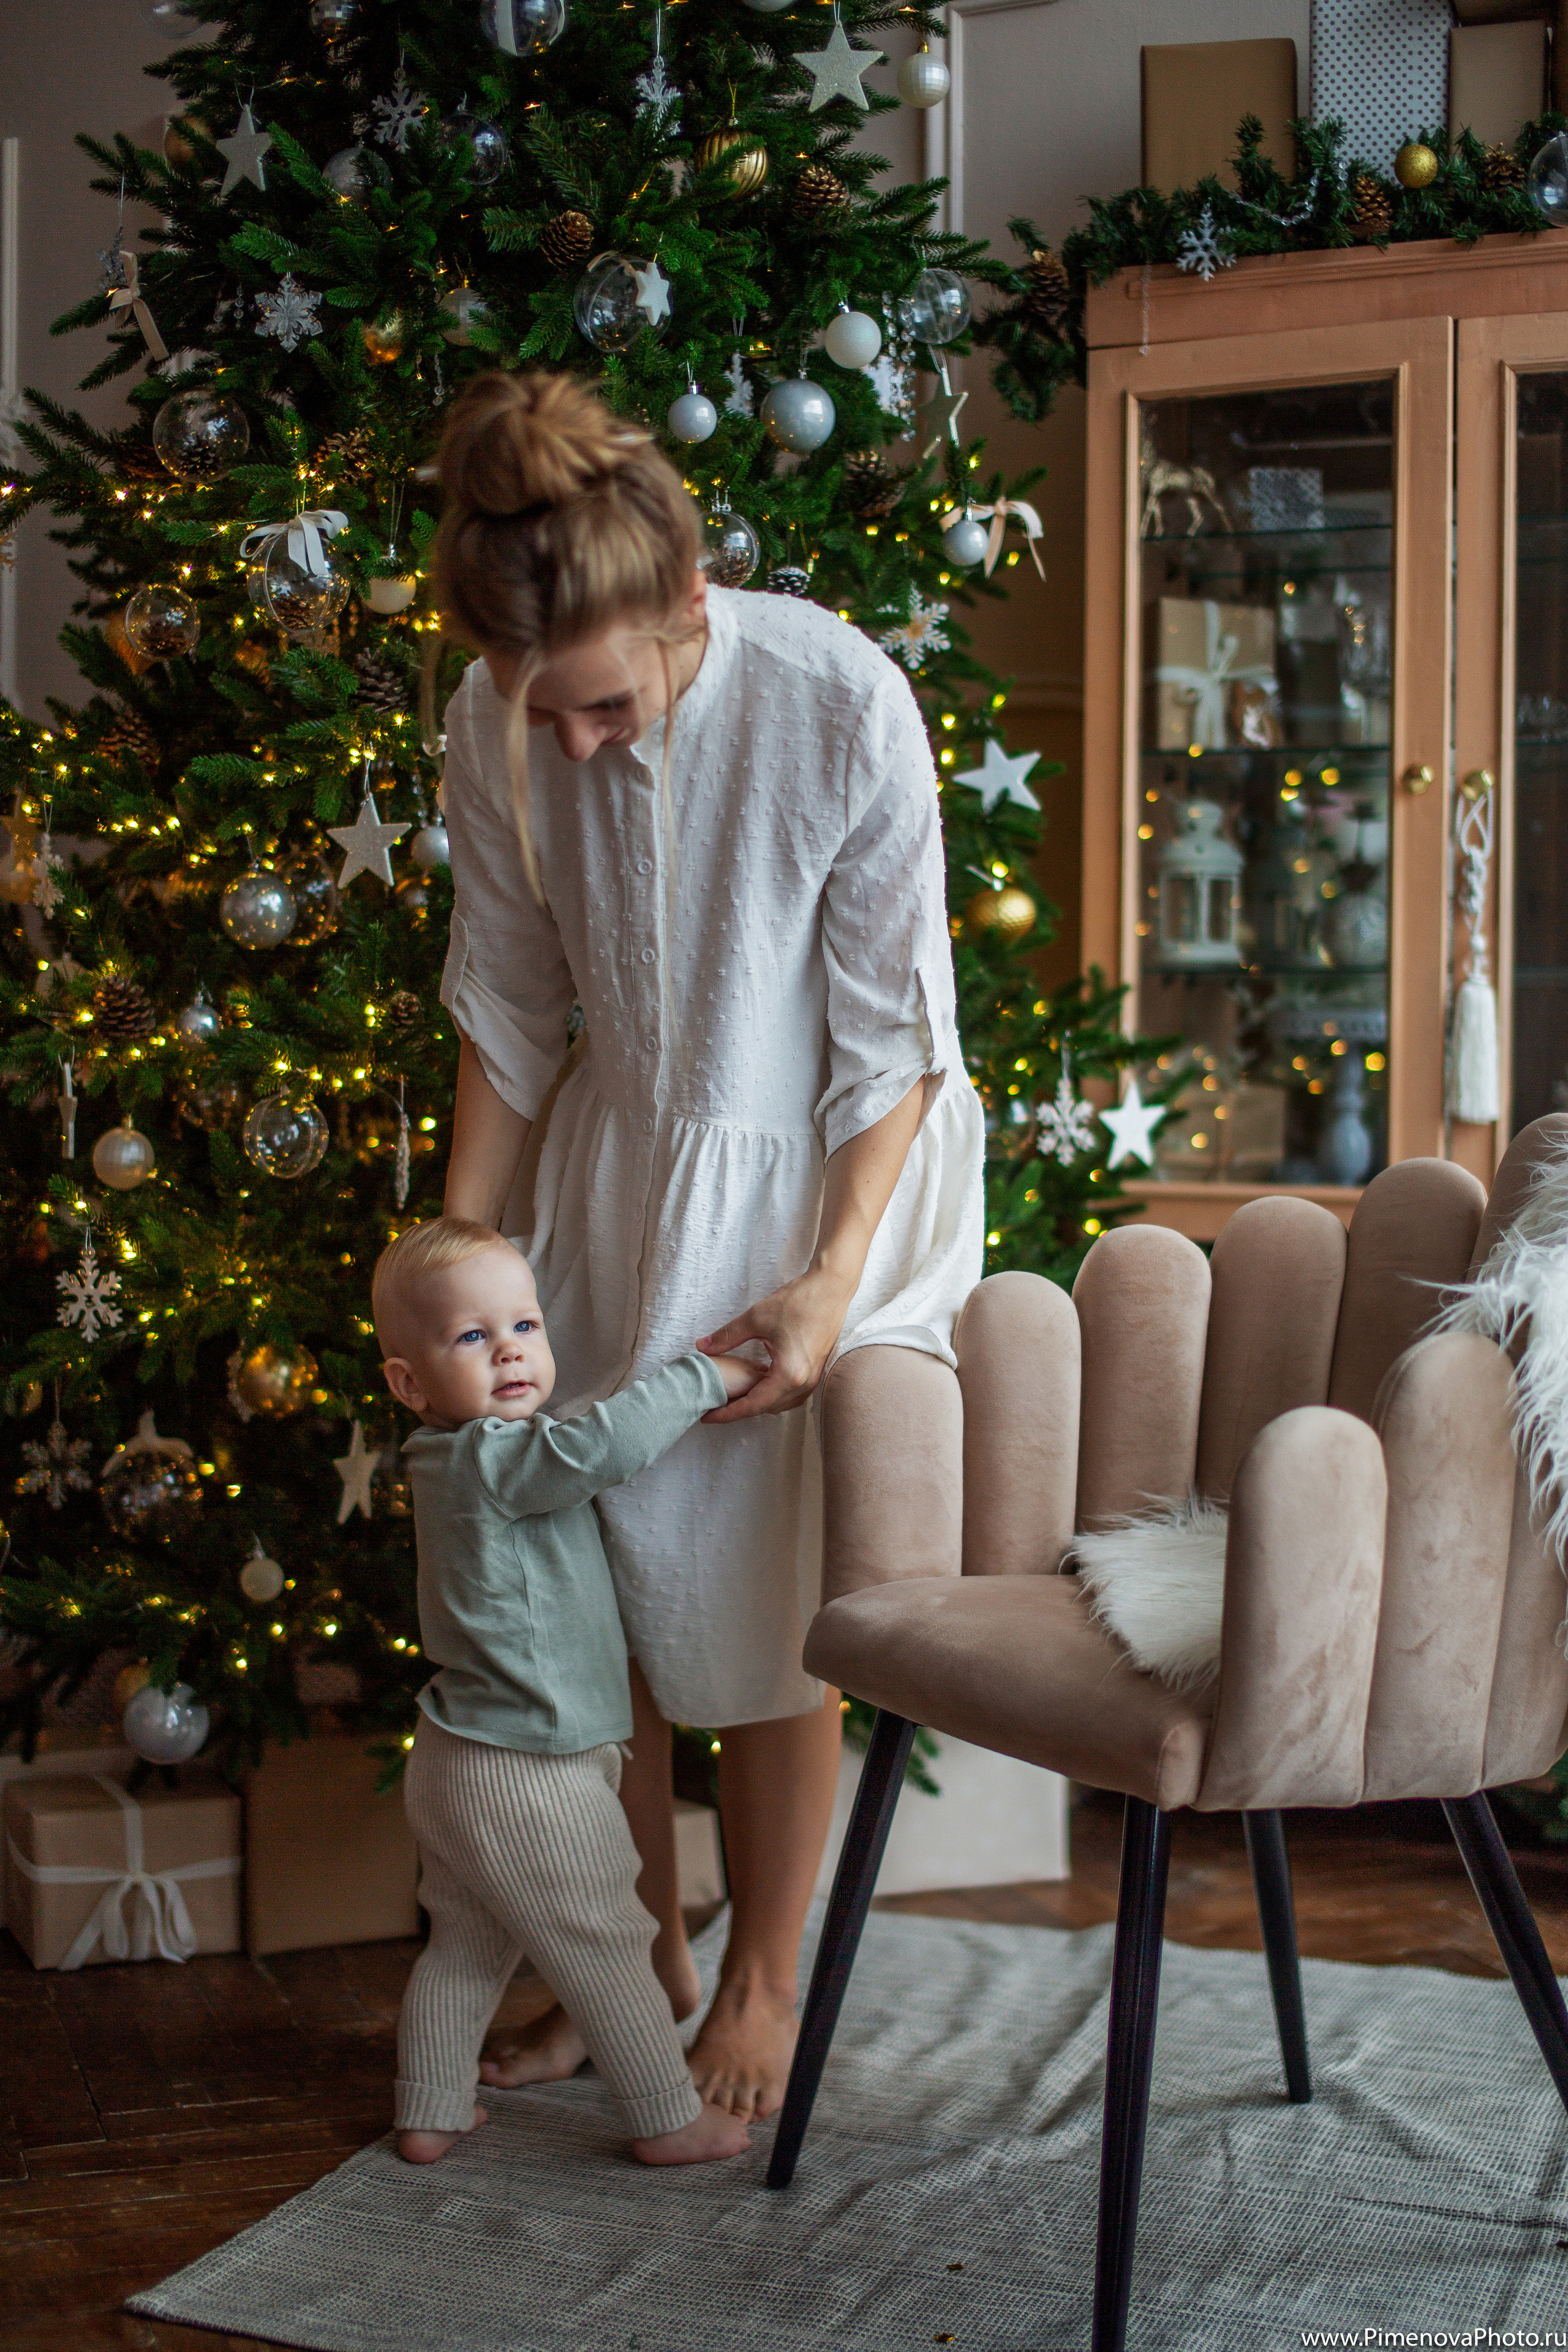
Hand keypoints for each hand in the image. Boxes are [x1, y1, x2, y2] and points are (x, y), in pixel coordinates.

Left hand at [698, 1266, 855, 1421]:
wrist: (831, 1288)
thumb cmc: (799, 1301)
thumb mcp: (756, 1318)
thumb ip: (727, 1336)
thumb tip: (702, 1347)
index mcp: (788, 1374)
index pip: (753, 1405)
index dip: (727, 1413)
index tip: (708, 1416)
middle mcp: (803, 1382)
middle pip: (766, 1408)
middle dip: (740, 1409)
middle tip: (716, 1406)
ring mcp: (812, 1378)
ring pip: (780, 1403)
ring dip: (758, 1403)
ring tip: (735, 1397)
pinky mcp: (815, 1370)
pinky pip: (791, 1393)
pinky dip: (772, 1394)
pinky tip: (759, 1383)